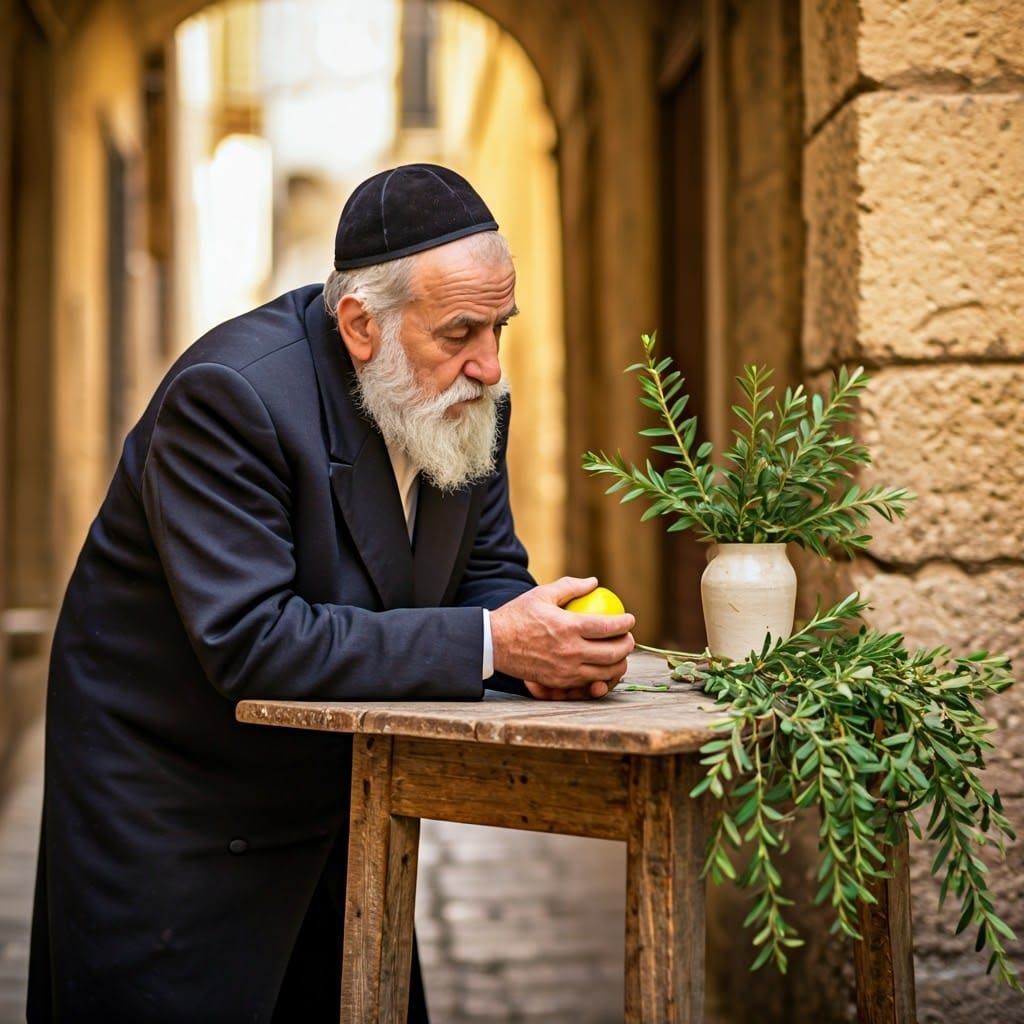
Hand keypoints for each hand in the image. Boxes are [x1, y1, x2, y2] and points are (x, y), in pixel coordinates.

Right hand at [490, 577, 634, 699]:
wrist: (494, 644)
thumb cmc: (518, 615)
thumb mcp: (542, 594)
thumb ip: (571, 586)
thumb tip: (594, 582)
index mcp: (568, 627)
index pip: (608, 627)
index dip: (625, 623)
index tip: (630, 619)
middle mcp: (571, 651)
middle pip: (614, 653)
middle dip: (628, 645)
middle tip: (628, 637)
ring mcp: (566, 670)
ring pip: (605, 672)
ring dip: (619, 663)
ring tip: (619, 654)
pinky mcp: (560, 682)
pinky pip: (589, 682)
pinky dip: (601, 675)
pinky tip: (602, 667)